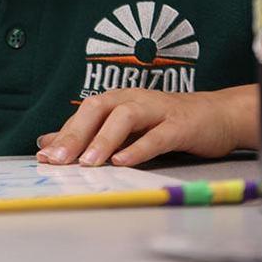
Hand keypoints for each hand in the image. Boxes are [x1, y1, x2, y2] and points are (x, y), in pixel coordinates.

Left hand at [35, 86, 255, 166]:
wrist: (218, 115)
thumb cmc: (166, 122)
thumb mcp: (126, 127)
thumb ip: (89, 134)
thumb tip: (48, 142)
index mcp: (117, 99)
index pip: (84, 115)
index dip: (63, 134)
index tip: (44, 156)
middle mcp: (133, 99)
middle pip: (98, 109)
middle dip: (75, 134)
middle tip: (57, 160)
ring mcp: (158, 110)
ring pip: (125, 118)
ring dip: (104, 140)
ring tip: (88, 162)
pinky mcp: (180, 125)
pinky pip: (157, 135)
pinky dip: (139, 148)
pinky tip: (124, 162)